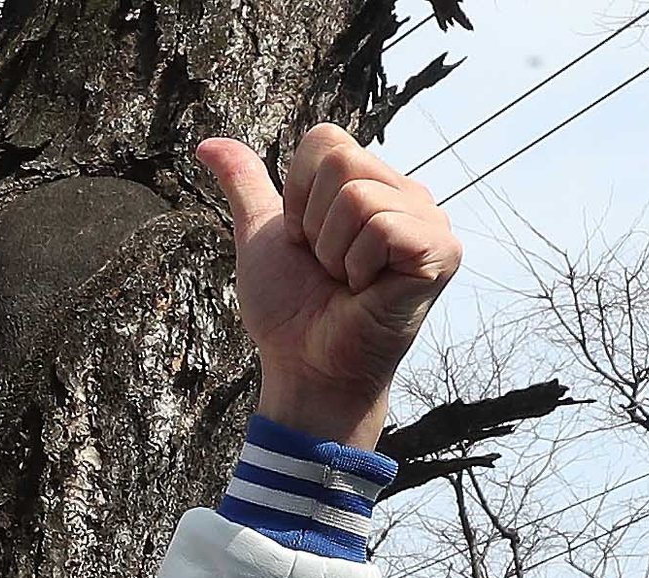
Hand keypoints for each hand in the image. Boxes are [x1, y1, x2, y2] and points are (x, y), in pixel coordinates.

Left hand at [195, 125, 458, 449]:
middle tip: (327, 265)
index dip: (295, 196)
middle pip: (341, 162)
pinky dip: (356, 265)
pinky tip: (366, 291)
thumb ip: (244, 184)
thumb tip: (207, 142)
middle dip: (313, 223)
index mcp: (371, 184)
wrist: (304, 364)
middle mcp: (407, 195)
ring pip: (357, 197)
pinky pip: (381, 227)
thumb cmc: (289, 308)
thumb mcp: (261, 235)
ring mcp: (430, 220)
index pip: (325, 141)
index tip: (304, 241)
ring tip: (347, 281)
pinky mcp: (442, 250)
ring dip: (332, 251)